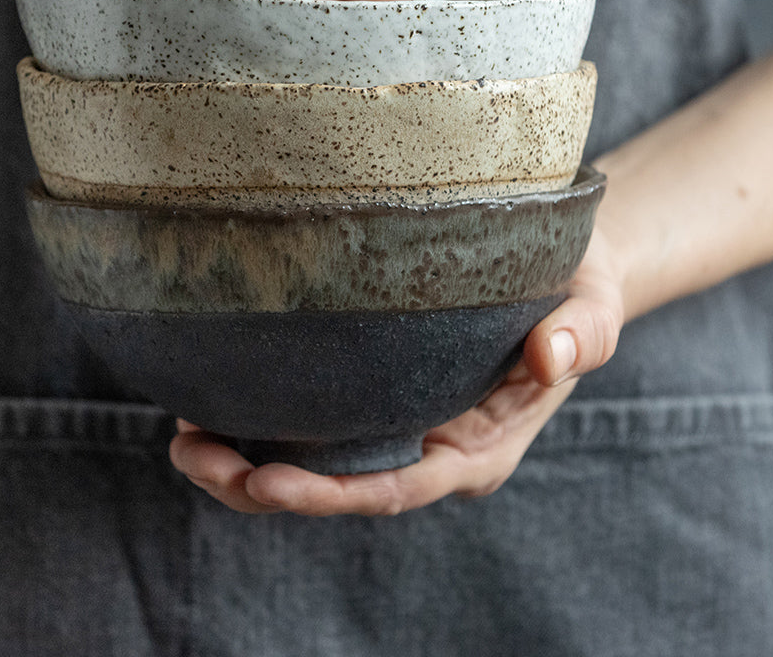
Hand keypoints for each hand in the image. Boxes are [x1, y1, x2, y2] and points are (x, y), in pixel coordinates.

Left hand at [169, 227, 623, 515]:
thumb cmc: (575, 296)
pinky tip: (210, 399)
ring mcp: (398, 427)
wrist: (560, 277)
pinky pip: (313, 424)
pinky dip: (260, 421)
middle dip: (259, 486)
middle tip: (189, 454)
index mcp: (475, 449)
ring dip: (243, 462)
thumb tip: (550, 354)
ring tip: (180, 436)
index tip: (262, 481)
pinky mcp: (376, 396)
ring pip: (314, 464)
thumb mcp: (592, 308)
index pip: (397, 488)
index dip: (329, 494)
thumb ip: (580, 334)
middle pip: (337, 488)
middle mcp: (428, 449)